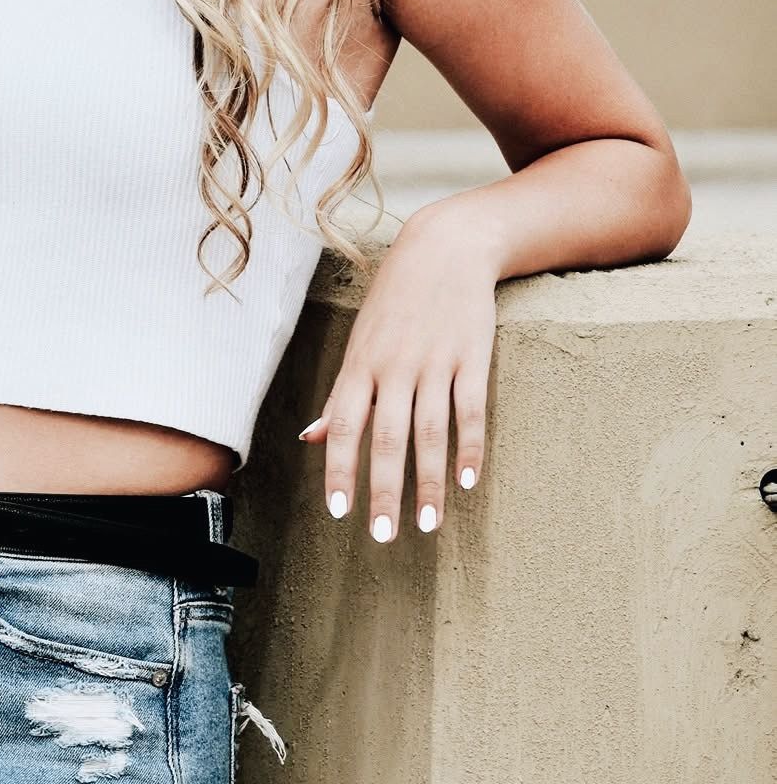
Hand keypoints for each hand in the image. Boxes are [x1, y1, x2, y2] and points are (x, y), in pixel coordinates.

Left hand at [297, 209, 497, 540]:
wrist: (445, 247)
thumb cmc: (395, 301)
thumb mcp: (360, 342)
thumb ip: (340, 395)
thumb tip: (312, 437)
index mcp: (361, 365)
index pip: (345, 427)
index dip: (340, 471)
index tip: (339, 515)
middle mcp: (394, 366)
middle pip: (386, 438)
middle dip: (383, 491)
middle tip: (382, 536)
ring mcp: (435, 362)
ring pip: (430, 432)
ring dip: (429, 482)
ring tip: (428, 525)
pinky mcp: (472, 356)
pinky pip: (470, 410)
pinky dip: (470, 447)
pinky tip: (468, 482)